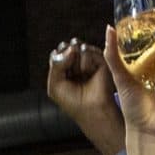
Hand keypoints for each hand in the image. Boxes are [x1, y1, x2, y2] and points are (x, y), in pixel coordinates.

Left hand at [47, 39, 124, 154]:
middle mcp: (77, 61)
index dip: (58, 60)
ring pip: (76, 47)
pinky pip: (86, 50)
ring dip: (75, 63)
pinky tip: (88, 73)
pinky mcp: (100, 59)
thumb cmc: (73, 102)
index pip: (58, 52)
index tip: (63, 75)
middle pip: (67, 47)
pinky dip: (85, 62)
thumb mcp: (54, 84)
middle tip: (72, 75)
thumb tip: (71, 48)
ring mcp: (89, 59)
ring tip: (82, 75)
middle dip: (66, 60)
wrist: (90, 108)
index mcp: (65, 67)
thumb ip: (56, 63)